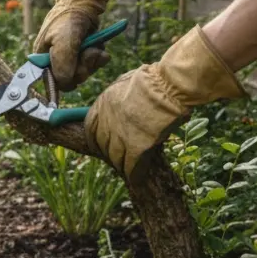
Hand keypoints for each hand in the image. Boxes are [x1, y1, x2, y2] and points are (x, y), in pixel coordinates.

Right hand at [33, 0, 119, 90]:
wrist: (83, 3)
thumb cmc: (67, 20)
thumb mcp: (63, 42)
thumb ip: (62, 64)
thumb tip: (64, 83)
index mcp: (42, 61)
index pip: (54, 83)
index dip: (67, 79)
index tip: (76, 68)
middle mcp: (54, 62)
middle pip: (72, 80)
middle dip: (84, 67)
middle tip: (88, 52)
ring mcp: (70, 58)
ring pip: (85, 73)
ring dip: (92, 60)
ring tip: (93, 46)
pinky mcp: (83, 54)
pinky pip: (94, 65)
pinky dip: (99, 57)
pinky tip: (98, 47)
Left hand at [85, 26, 245, 178]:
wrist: (167, 86)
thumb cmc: (154, 80)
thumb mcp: (126, 82)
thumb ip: (119, 93)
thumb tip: (121, 98)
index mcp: (102, 105)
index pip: (90, 127)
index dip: (95, 138)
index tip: (100, 144)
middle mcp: (107, 122)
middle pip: (103, 144)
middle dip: (109, 152)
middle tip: (116, 158)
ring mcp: (120, 136)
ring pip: (115, 157)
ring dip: (120, 164)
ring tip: (126, 169)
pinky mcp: (136, 147)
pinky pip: (131, 165)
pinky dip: (133, 173)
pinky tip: (136, 178)